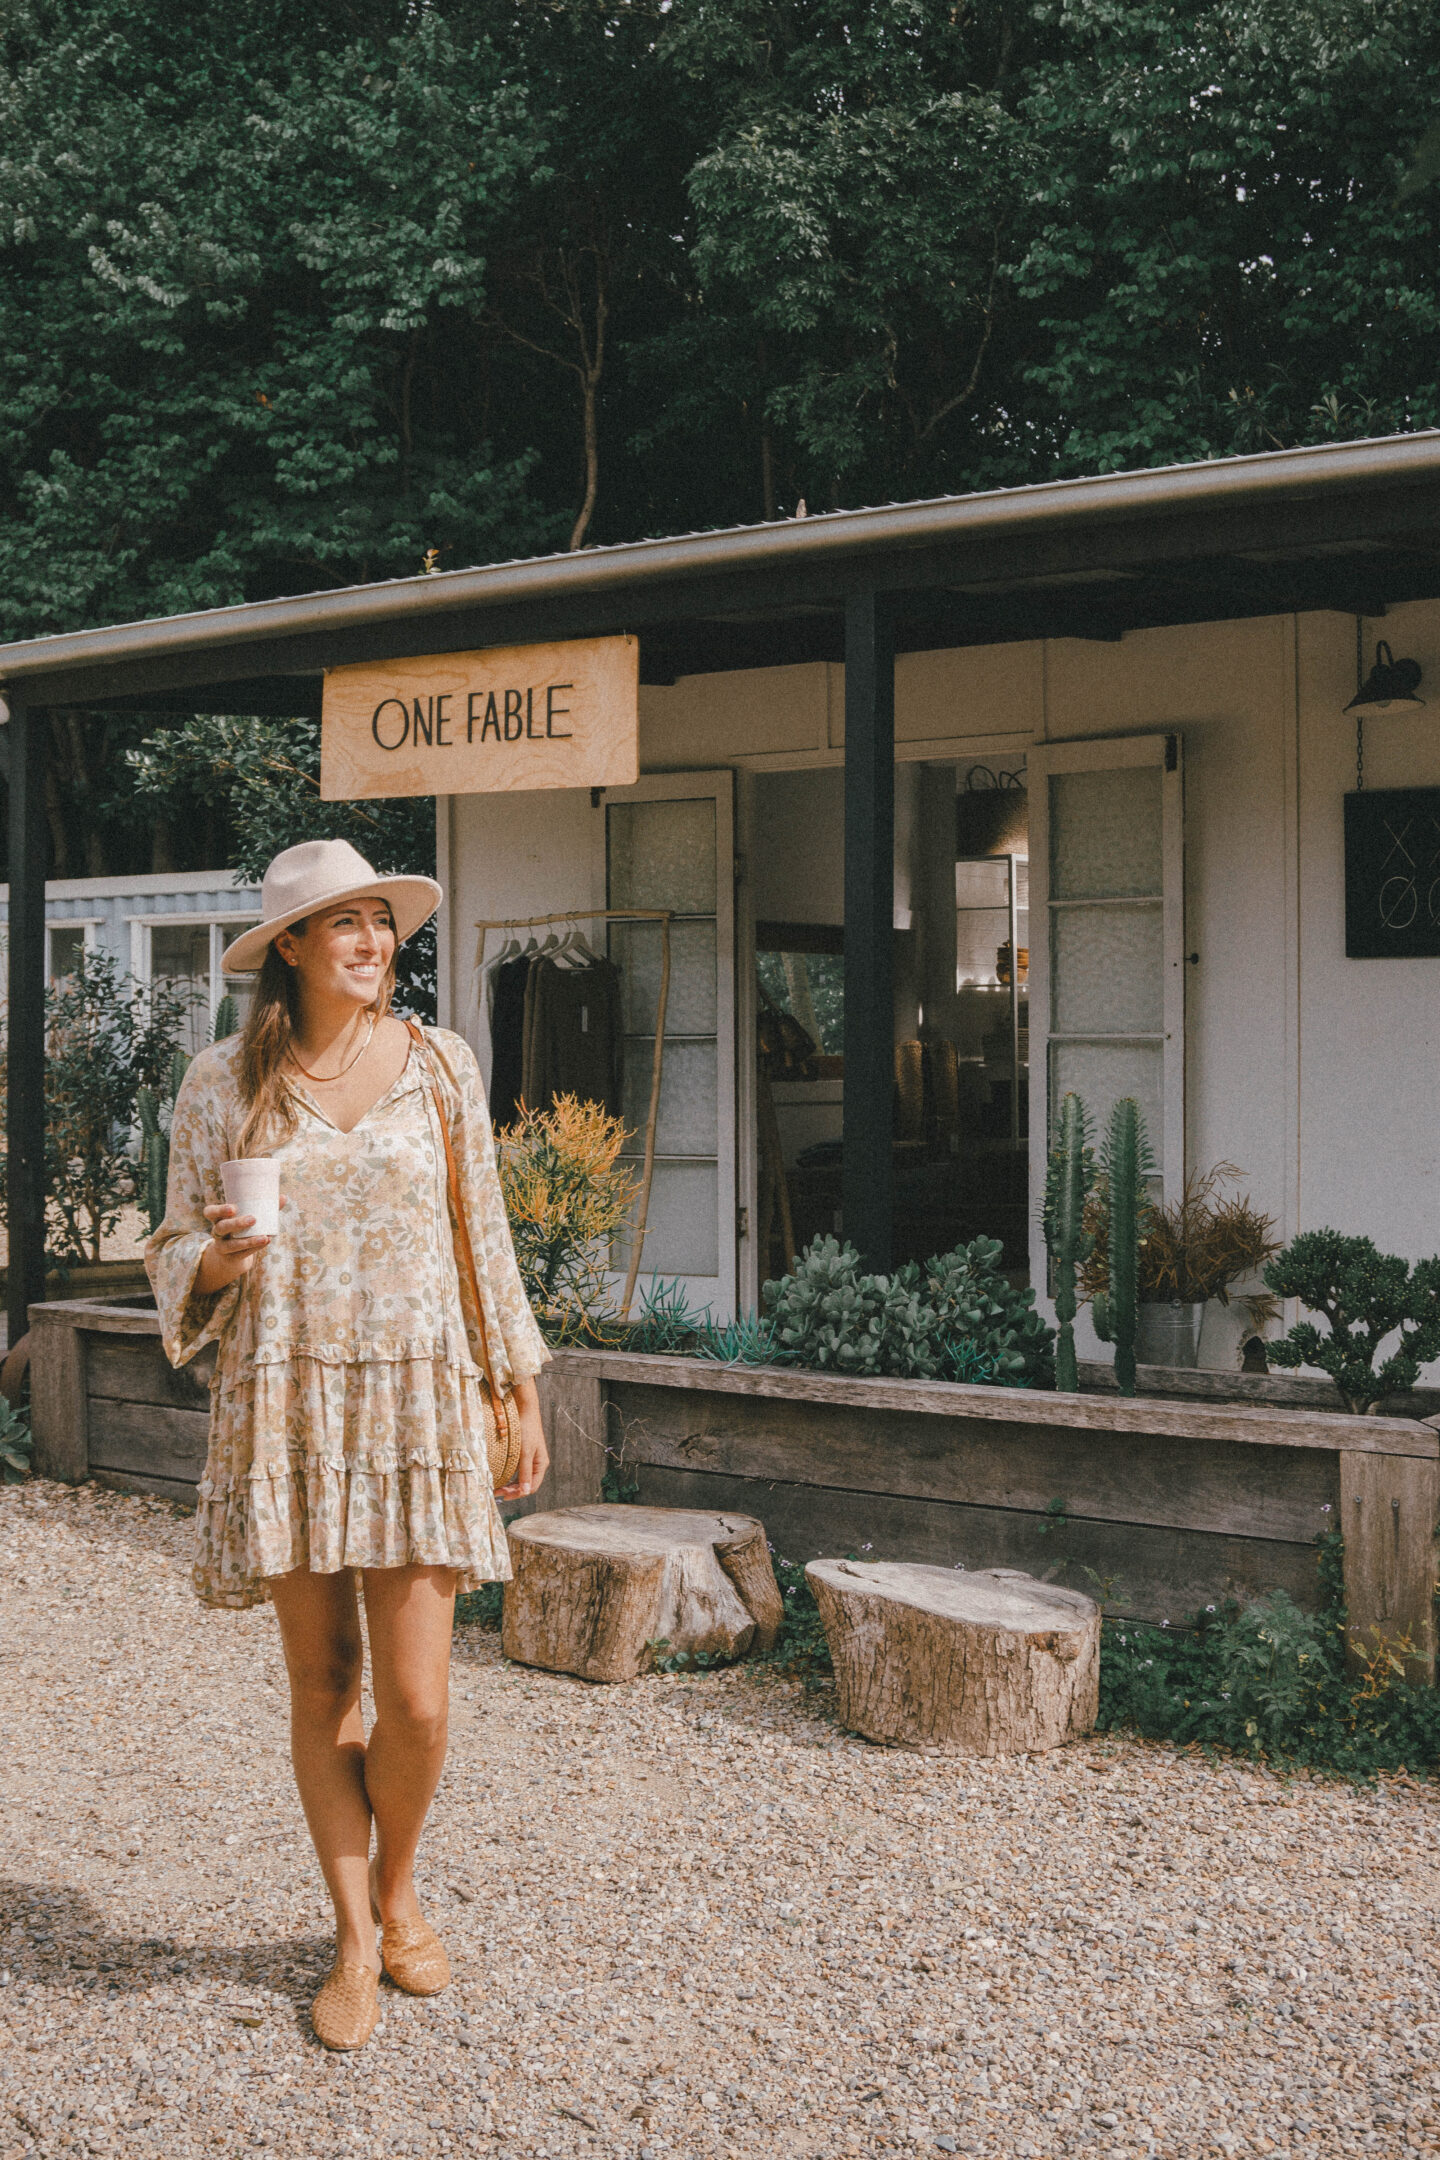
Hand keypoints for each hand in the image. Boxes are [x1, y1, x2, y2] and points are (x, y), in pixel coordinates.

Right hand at [195, 1202, 271, 1293]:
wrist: (231, 1255)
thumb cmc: (241, 1229)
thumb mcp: (247, 1218)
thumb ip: (264, 1208)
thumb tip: (283, 1197)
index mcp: (218, 1218)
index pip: (210, 1212)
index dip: (219, 1210)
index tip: (233, 1208)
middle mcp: (217, 1232)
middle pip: (221, 1227)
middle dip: (236, 1223)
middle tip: (253, 1219)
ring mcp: (222, 1246)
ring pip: (232, 1245)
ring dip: (249, 1241)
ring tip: (264, 1237)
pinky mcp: (230, 1258)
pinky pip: (242, 1254)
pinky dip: (254, 1248)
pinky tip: (266, 1241)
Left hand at [494, 1375, 549, 1500]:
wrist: (524, 1410)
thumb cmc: (526, 1430)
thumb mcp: (525, 1453)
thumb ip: (525, 1472)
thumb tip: (525, 1492)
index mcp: (540, 1465)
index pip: (531, 1486)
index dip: (518, 1494)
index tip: (504, 1496)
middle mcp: (536, 1463)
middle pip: (525, 1483)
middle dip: (512, 1490)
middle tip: (496, 1492)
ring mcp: (529, 1459)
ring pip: (519, 1477)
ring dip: (509, 1484)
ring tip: (496, 1487)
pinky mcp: (521, 1453)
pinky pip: (515, 1469)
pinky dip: (508, 1475)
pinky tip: (499, 1476)